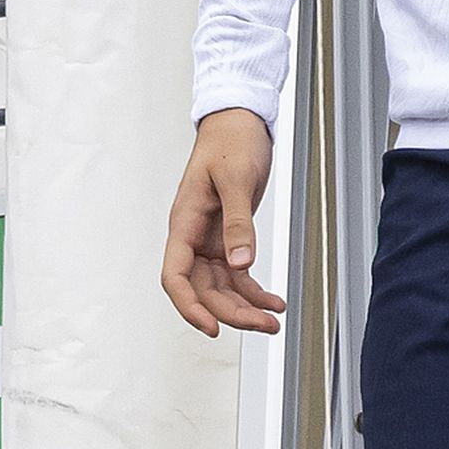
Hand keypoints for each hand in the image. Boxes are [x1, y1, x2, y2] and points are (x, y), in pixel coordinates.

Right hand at [161, 107, 286, 335]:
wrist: (239, 121)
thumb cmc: (230, 142)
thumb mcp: (236, 180)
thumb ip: (238, 224)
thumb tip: (241, 263)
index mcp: (184, 223)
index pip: (176, 276)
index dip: (189, 306)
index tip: (211, 327)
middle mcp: (193, 236)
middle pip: (203, 288)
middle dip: (231, 311)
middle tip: (263, 325)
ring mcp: (210, 239)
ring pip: (221, 286)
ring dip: (245, 306)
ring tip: (272, 320)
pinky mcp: (228, 236)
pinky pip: (236, 273)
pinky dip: (253, 289)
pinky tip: (271, 301)